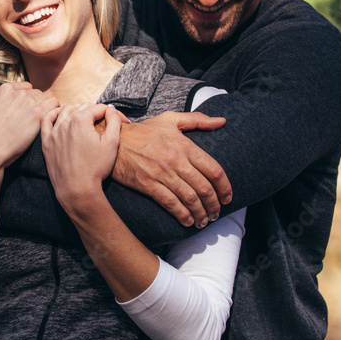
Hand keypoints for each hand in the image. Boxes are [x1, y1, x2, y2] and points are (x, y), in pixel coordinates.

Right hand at [0, 82, 59, 170]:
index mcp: (4, 89)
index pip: (24, 87)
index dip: (26, 99)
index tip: (26, 110)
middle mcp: (17, 93)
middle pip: (35, 92)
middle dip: (35, 102)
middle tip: (33, 117)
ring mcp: (28, 102)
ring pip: (45, 97)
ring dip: (45, 106)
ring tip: (43, 119)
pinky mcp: (37, 113)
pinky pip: (54, 103)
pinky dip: (55, 109)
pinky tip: (51, 118)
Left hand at [41, 103, 121, 211]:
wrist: (77, 189)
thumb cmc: (95, 168)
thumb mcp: (112, 143)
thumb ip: (114, 121)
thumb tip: (112, 109)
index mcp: (81, 120)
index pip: (98, 108)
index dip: (110, 113)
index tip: (116, 121)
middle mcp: (64, 123)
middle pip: (82, 108)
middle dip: (94, 112)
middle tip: (103, 122)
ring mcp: (53, 132)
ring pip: (65, 111)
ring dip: (77, 110)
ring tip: (85, 117)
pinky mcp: (46, 142)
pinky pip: (46, 121)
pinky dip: (53, 114)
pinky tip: (59, 115)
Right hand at [113, 111, 229, 227]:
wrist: (113, 140)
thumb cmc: (143, 131)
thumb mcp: (170, 119)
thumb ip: (197, 120)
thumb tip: (221, 121)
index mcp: (184, 145)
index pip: (214, 170)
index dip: (224, 187)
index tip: (227, 197)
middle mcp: (176, 160)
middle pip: (204, 188)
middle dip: (214, 205)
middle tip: (216, 213)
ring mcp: (161, 173)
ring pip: (189, 198)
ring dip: (200, 213)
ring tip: (204, 220)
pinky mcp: (147, 184)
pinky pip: (170, 203)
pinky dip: (182, 215)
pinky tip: (187, 220)